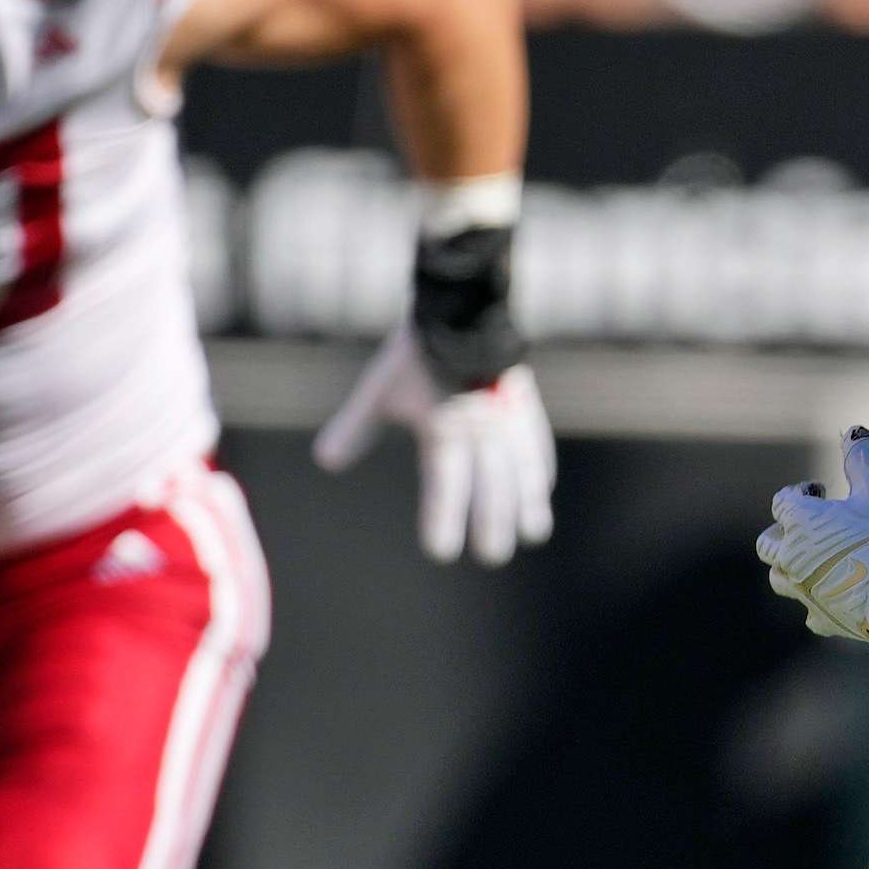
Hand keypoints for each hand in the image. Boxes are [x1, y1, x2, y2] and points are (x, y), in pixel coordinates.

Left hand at [313, 328, 557, 566]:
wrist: (461, 312)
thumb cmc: (415, 354)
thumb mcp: (379, 391)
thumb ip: (356, 427)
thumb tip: (324, 462)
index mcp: (445, 431)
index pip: (445, 486)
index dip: (443, 519)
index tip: (441, 552)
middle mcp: (481, 433)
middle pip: (490, 488)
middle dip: (491, 523)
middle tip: (492, 555)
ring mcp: (508, 421)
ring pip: (521, 471)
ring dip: (527, 503)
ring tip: (533, 532)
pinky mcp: (524, 406)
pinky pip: (535, 444)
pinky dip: (539, 468)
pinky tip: (544, 486)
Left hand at [759, 428, 868, 645]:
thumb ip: (861, 459)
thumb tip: (855, 430)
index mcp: (801, 522)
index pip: (783, 501)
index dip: (801, 493)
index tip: (821, 490)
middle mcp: (792, 557)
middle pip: (768, 544)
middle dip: (785, 532)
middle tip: (811, 529)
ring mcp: (803, 590)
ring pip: (779, 578)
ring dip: (791, 568)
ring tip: (817, 562)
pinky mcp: (821, 617)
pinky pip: (809, 611)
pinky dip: (816, 602)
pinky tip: (833, 597)